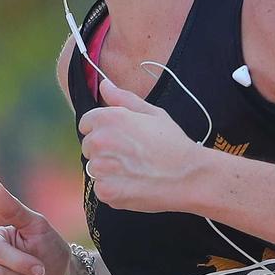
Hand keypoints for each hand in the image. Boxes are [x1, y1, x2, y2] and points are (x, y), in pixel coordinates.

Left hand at [76, 80, 198, 211]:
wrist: (189, 176)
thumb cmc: (173, 143)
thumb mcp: (152, 113)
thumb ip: (123, 98)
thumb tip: (104, 84)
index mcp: (108, 118)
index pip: (86, 123)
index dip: (102, 130)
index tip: (119, 138)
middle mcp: (100, 141)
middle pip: (89, 147)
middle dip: (105, 150)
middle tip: (131, 155)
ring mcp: (101, 167)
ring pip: (95, 169)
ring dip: (109, 171)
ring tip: (135, 170)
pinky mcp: (106, 190)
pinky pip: (101, 188)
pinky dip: (114, 189)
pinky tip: (134, 184)